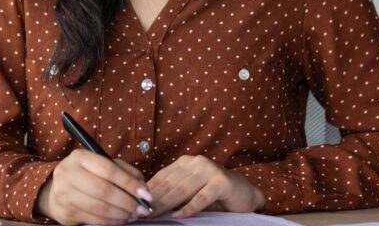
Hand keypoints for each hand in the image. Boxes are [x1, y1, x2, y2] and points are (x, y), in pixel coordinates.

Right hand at [35, 150, 153, 224]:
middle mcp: (68, 173)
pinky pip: (94, 219)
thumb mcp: (102, 165)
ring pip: (99, 207)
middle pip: (104, 190)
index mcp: (80, 157)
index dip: (129, 183)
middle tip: (142, 209)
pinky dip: (111, 221)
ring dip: (121, 214)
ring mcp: (64, 193)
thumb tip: (142, 187)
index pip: (109, 170)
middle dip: (127, 202)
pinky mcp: (65, 211)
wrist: (57, 189)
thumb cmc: (86, 175)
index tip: (146, 194)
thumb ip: (124, 171)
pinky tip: (120, 219)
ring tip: (133, 215)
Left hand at [144, 155, 264, 218]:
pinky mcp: (221, 182)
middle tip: (138, 213)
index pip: (161, 178)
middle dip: (152, 200)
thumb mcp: (190, 191)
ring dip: (165, 204)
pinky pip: (201, 197)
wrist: (245, 193)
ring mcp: (209, 171)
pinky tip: (178, 215)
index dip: (146, 192)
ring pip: (182, 189)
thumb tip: (147, 205)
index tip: (133, 204)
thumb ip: (173, 193)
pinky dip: (189, 208)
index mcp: (184, 163)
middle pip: (169, 184)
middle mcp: (195, 163)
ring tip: (152, 215)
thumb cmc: (214, 194)